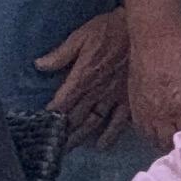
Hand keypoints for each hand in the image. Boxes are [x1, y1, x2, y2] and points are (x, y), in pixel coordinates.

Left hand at [38, 8, 131, 143]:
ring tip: (69, 149)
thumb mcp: (80, 37)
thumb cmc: (108, 30)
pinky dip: (109, 135)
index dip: (51, 115)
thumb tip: (39, 65)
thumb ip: (61, 54)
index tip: (42, 125)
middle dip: (62, 132)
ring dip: (80, 137)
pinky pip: (118, 123)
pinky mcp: (128, 100)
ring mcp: (113, 98)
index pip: (62, 102)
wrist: (141, 31)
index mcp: (82, 77)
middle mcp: (96, 92)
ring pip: (93, 123)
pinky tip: (102, 145)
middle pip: (75, 117)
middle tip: (52, 146)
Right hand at [125, 13, 180, 148]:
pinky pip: (142, 130)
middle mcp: (161, 114)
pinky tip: (161, 130)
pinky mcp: (134, 107)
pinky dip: (152, 134)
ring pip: (155, 141)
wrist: (155, 36)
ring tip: (176, 138)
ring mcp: (145, 112)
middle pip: (171, 145)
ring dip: (166, 142)